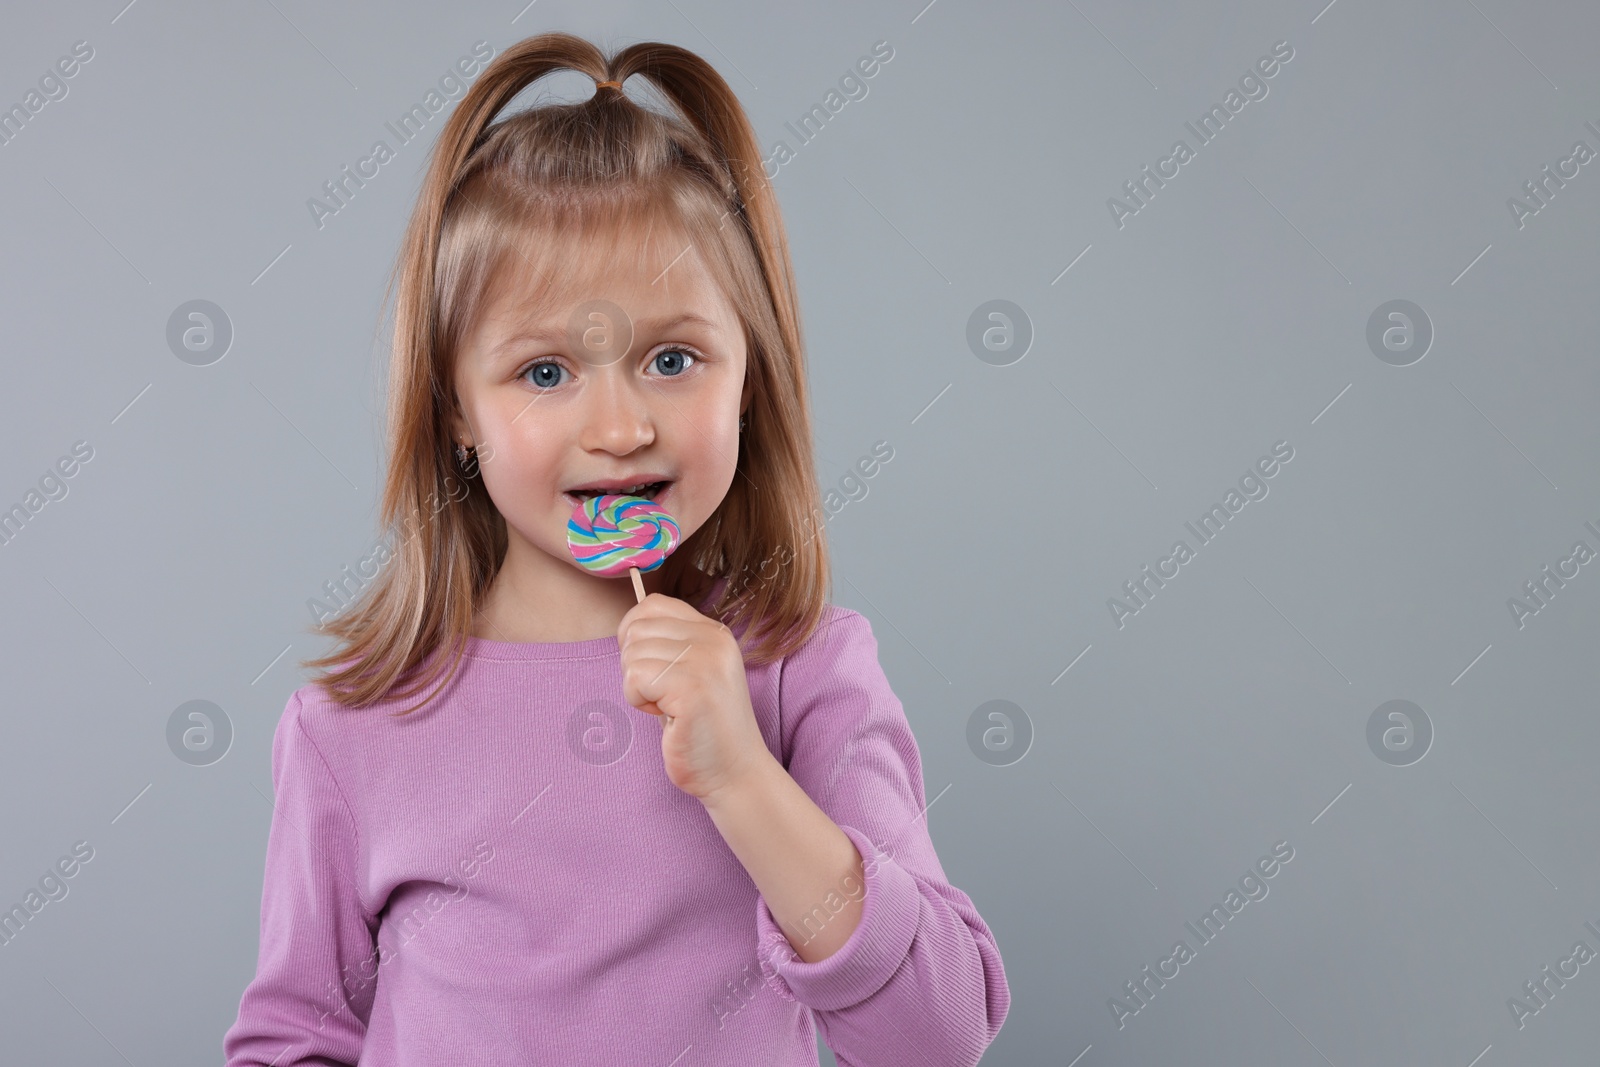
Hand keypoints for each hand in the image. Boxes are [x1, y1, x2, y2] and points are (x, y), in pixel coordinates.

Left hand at [617, 593, 774, 801]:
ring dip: (637, 687)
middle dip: (634, 665)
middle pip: (636, 628)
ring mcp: (705, 661)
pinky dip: (639, 701)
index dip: (635, 634)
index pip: (653, 604)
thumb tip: (626, 628)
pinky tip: (667, 716)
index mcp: (714, 632)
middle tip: (662, 694)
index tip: (649, 668)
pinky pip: (635, 678)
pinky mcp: (691, 687)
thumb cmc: (703, 729)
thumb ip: (668, 645)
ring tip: (668, 707)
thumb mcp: (691, 673)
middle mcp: (713, 639)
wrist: (735, 772)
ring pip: (632, 654)